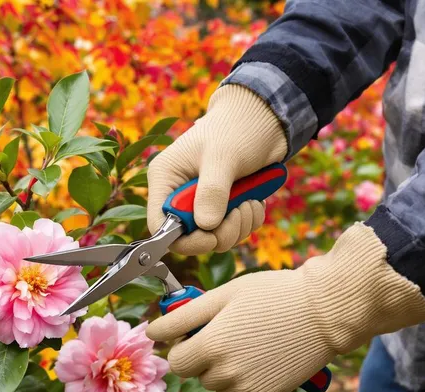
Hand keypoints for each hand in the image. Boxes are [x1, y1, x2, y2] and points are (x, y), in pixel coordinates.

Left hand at [146, 225, 424, 391]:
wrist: (326, 312)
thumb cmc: (272, 295)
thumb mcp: (222, 295)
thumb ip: (182, 317)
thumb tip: (151, 332)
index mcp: (210, 347)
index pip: (176, 361)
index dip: (183, 345)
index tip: (197, 332)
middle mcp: (226, 375)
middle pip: (196, 374)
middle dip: (204, 355)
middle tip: (230, 331)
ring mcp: (247, 390)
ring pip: (218, 386)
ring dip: (224, 370)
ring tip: (250, 342)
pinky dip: (244, 383)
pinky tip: (262, 359)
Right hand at [147, 84, 286, 254]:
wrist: (264, 118)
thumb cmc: (237, 128)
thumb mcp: (223, 158)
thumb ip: (212, 192)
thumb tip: (206, 227)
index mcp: (166, 180)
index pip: (160, 226)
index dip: (184, 240)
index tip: (211, 238)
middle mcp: (178, 195)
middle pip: (190, 236)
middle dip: (220, 232)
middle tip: (240, 213)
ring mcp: (201, 202)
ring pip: (214, 236)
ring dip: (238, 227)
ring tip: (251, 203)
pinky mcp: (222, 206)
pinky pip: (232, 230)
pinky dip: (248, 222)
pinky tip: (255, 203)